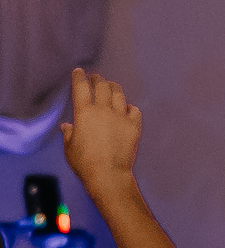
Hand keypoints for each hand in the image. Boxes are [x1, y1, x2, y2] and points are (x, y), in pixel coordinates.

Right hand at [60, 69, 141, 191]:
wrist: (108, 175)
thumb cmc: (85, 163)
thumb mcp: (69, 147)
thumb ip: (68, 134)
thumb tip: (67, 127)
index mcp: (84, 112)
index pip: (81, 86)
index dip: (79, 76)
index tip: (79, 72)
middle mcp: (103, 110)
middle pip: (102, 85)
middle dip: (98, 79)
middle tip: (96, 79)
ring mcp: (120, 117)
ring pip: (118, 93)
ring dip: (113, 88)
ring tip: (111, 87)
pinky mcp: (134, 126)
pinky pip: (134, 110)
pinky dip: (130, 108)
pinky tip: (127, 110)